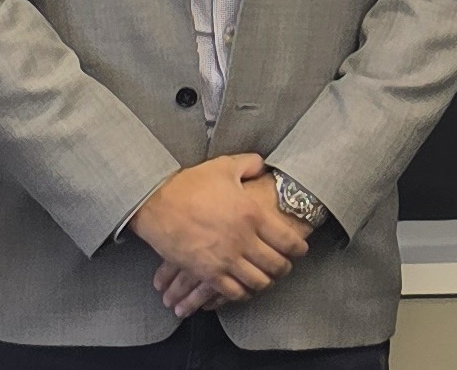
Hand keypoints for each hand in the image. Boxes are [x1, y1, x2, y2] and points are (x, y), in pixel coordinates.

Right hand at [130, 155, 310, 315]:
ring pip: (257, 282)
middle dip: (284, 268)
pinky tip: (243, 288)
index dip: (299, 248)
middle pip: (276, 265)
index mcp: (252, 214)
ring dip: (265, 282)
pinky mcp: (207, 272)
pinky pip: (232, 293)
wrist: (156, 203)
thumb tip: (263, 166)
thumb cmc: (190, 184)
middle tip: (285, 266)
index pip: (288, 241)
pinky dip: (242, 294)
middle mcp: (243, 240)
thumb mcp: (224, 166)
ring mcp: (225, 259)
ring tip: (266, 278)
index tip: (300, 250)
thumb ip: (250, 164)